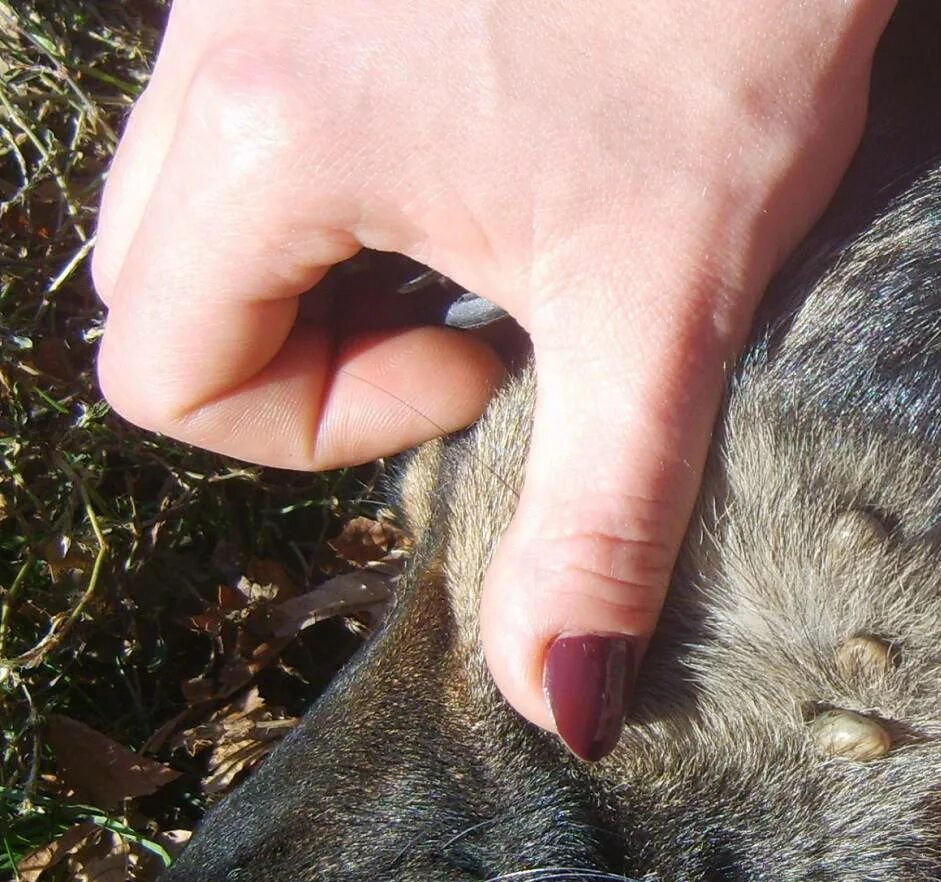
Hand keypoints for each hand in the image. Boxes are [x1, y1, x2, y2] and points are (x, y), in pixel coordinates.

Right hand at [95, 0, 892, 757]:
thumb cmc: (729, 38)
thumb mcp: (663, 314)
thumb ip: (601, 524)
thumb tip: (554, 707)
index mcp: (265, 133)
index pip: (165, 373)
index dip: (322, 424)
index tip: (480, 368)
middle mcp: (216, 34)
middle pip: (162, 284)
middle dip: (305, 350)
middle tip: (474, 323)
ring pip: (198, 189)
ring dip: (319, 262)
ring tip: (480, 243)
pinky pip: (257, 102)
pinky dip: (336, 171)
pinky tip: (474, 157)